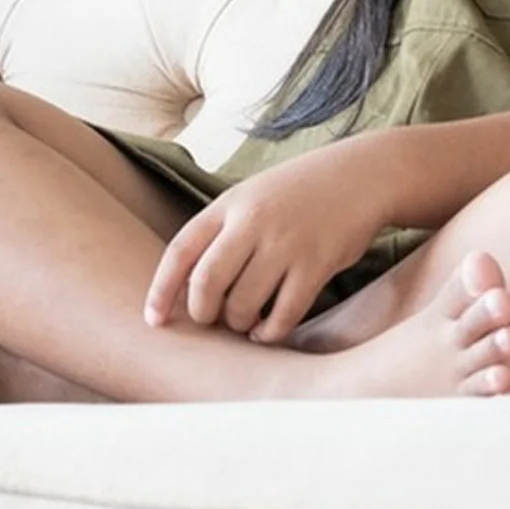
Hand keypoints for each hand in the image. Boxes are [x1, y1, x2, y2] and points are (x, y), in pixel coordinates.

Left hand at [142, 140, 390, 343]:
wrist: (356, 176)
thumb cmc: (294, 193)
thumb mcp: (249, 197)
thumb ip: (221, 232)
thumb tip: (189, 285)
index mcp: (227, 205)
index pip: (180, 250)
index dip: (161, 289)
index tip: (152, 320)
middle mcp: (251, 222)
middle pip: (207, 282)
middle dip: (202, 313)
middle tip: (210, 320)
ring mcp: (284, 243)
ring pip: (243, 303)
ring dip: (238, 324)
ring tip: (242, 324)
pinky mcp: (316, 265)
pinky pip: (284, 314)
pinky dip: (270, 332)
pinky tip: (266, 332)